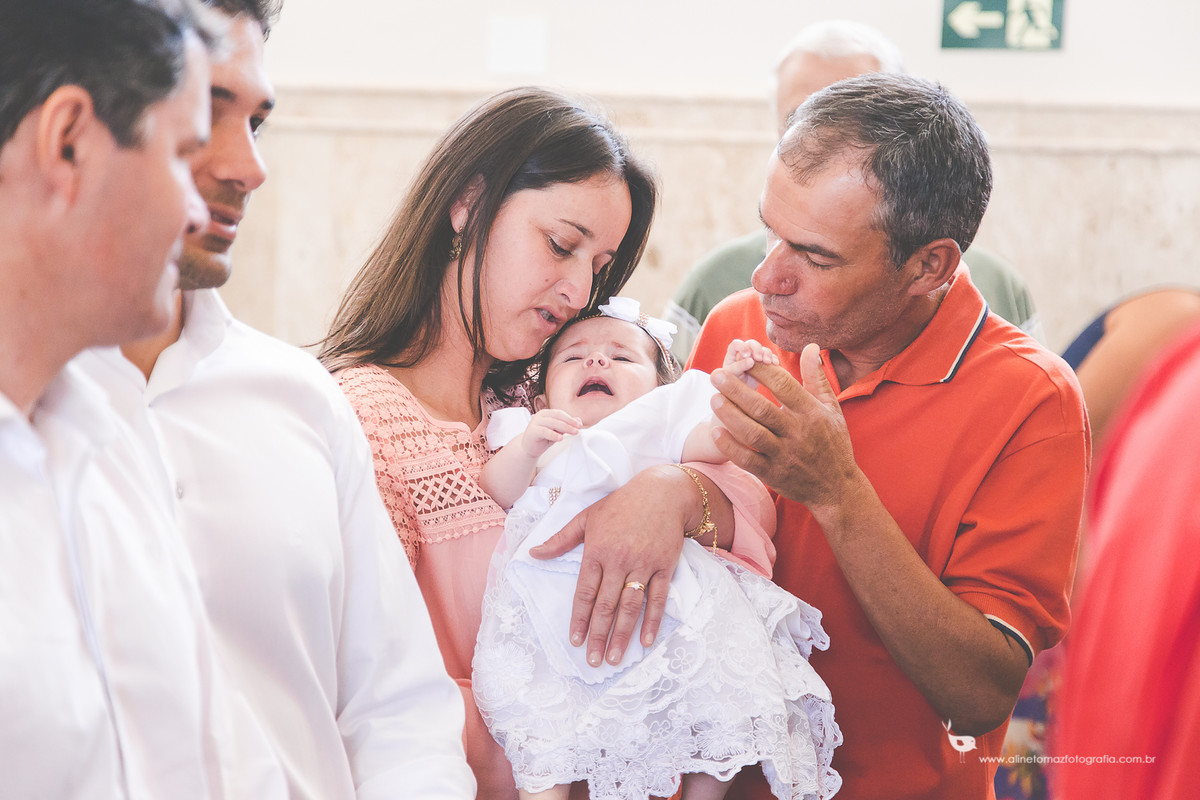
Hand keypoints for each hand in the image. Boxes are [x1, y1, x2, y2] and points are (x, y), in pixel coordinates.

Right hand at [521, 409, 581, 458]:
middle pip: (557, 417)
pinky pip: (544, 431)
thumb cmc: (543, 439)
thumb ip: (566, 425)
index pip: (560, 413)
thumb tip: (578, 420)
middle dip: (570, 423)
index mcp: (546, 413)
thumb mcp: (557, 432)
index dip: (570, 419)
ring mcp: (535, 422)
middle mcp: (540, 416)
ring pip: (552, 423)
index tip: (580, 425)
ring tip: (573, 432)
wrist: (528, 448)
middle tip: (578, 429)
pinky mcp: (532, 431)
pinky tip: (560, 438)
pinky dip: (553, 434)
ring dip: (565, 427)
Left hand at [528, 464, 687, 668]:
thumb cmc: (621, 504)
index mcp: (597, 550)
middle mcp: (619, 560)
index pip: (585, 592)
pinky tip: (646, 640)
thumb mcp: (586, 517)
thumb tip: (533, 554)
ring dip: (623, 634)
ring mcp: (643, 564)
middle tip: (594, 661)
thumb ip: (560, 539)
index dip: (579, 618)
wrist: (662, 492)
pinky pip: (658, 598)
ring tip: (616, 658)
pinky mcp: (664, 566)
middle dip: (599, 635)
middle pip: (607, 605)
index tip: (575, 641)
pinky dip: (652, 620)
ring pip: (631, 606)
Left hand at [710, 342, 859, 508]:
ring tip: (713, 399)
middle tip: (716, 375)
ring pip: (752, 433)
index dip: (761, 370)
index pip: (783, 385)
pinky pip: (748, 459)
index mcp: (811, 412)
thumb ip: (816, 377)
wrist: (836, 488)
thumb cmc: (833, 443)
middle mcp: (797, 432)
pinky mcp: (773, 474)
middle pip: (762, 408)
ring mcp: (784, 454)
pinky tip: (716, 431)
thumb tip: (810, 346)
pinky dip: (730, 446)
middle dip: (737, 390)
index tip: (743, 358)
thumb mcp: (831, 408)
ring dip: (730, 415)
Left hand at [722, 338, 779, 388]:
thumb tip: (751, 360)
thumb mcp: (733, 375)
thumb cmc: (733, 381)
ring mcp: (755, 356)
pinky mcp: (764, 361)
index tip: (747, 356)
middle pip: (751, 344)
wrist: (743, 391)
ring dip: (766, 353)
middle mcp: (744, 352)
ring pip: (762, 349)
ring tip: (768, 362)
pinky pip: (770, 356)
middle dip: (757, 349)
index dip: (742, 347)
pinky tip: (775, 364)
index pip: (736, 344)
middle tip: (759, 359)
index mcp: (733, 353)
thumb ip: (739, 366)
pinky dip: (773, 358)